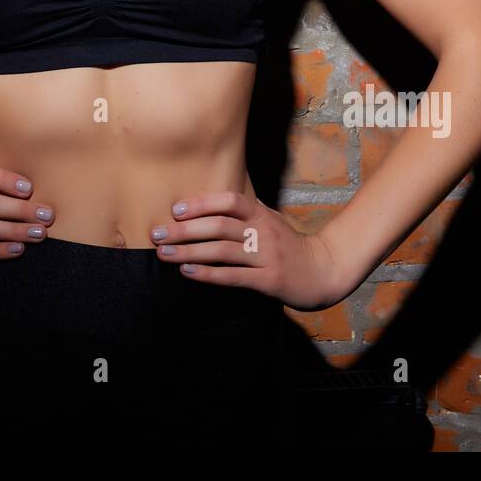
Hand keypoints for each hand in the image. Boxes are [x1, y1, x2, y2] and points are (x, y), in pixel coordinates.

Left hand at [150, 191, 352, 310]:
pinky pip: (233, 275)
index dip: (202, 204)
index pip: (230, 201)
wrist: (322, 271)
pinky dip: (208, 273)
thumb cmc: (288, 245)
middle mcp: (263, 232)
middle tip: (157, 233)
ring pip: (222, 250)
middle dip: (184, 229)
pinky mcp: (268, 279)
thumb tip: (211, 202)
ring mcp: (266, 255)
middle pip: (219, 226)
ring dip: (189, 251)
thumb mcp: (270, 220)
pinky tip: (187, 271)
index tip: (175, 210)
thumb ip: (246, 211)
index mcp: (261, 214)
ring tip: (164, 253)